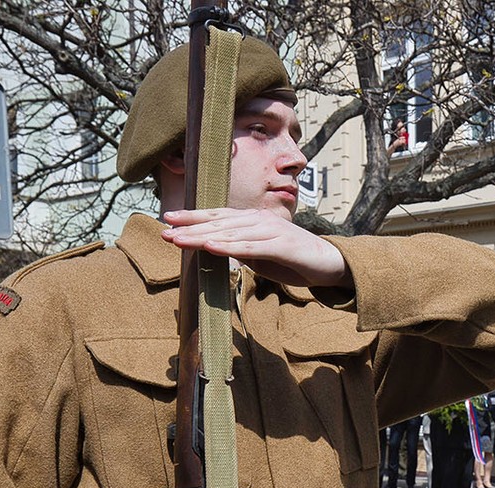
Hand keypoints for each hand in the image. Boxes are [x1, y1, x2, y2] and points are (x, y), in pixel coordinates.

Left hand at [162, 208, 351, 290]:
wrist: (330, 264)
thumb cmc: (293, 260)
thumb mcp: (260, 255)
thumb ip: (240, 249)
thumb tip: (216, 248)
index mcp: (253, 221)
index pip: (218, 217)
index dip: (193, 217)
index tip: (168, 219)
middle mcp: (260, 220)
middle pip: (219, 223)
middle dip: (190, 227)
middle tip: (165, 230)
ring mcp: (271, 231)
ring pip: (230, 233)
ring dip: (202, 236)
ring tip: (179, 239)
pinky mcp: (281, 245)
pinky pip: (251, 246)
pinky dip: (229, 246)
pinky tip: (211, 248)